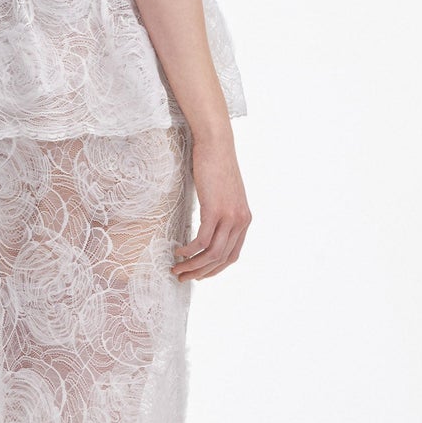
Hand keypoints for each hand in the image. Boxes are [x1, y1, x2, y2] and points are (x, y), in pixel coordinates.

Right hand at [171, 133, 249, 280]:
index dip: (215, 270)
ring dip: (192, 265)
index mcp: (244, 220)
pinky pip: (202, 240)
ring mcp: (229, 217)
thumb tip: (208, 227)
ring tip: (176, 269)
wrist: (216, 145)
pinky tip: (178, 251)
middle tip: (183, 277)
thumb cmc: (216, 166)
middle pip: (221, 259)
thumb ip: (221, 213)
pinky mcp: (215, 210)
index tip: (199, 274)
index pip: (232, 255)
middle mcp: (241, 221)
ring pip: (211, 254)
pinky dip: (189, 250)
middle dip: (201, 272)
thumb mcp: (224, 194)